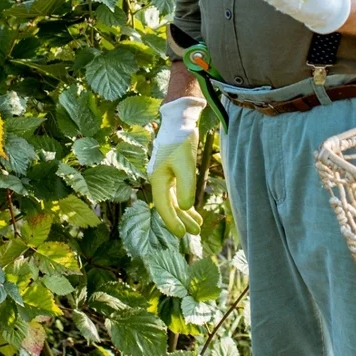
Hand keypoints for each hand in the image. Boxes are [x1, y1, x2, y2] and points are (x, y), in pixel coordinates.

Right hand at [148, 96, 203, 235]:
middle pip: (168, 205)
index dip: (172, 221)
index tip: (182, 234)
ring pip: (173, 200)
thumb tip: (184, 208)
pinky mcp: (172, 171)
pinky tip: (192, 210)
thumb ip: (185, 187)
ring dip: (184, 213)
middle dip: (181, 220)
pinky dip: (185, 201)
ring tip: (197, 226)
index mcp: (157, 178)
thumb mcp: (186, 165)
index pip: (163, 206)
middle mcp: (158, 179)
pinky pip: (177, 192)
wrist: (180, 121)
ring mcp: (165, 175)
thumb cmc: (181, 141)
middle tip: (195, 233)